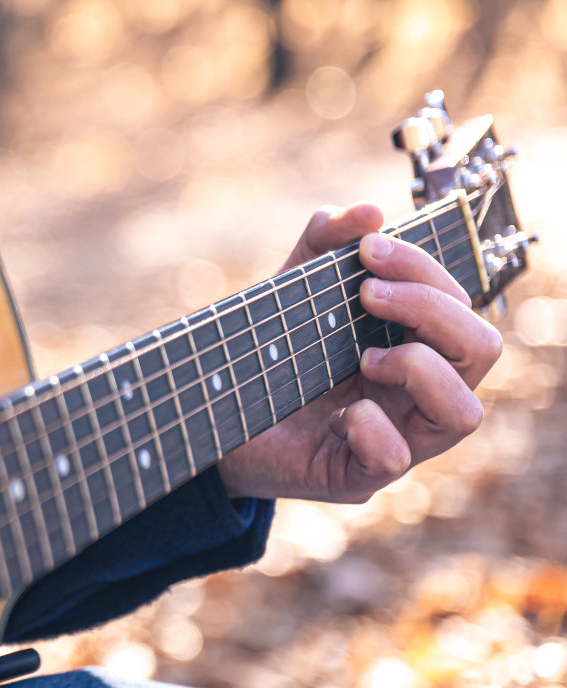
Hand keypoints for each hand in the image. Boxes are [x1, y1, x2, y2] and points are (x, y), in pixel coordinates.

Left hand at [217, 203, 502, 502]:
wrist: (206, 411)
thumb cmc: (265, 352)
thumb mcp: (291, 288)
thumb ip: (323, 245)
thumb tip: (367, 211)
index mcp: (415, 347)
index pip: (461, 307)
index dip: (426, 271)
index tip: (368, 247)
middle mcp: (417, 395)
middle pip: (481, 350)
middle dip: (432, 309)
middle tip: (367, 292)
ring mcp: (394, 439)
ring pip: (463, 412)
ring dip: (420, 368)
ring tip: (365, 355)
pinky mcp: (354, 476)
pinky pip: (395, 459)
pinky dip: (373, 427)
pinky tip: (339, 411)